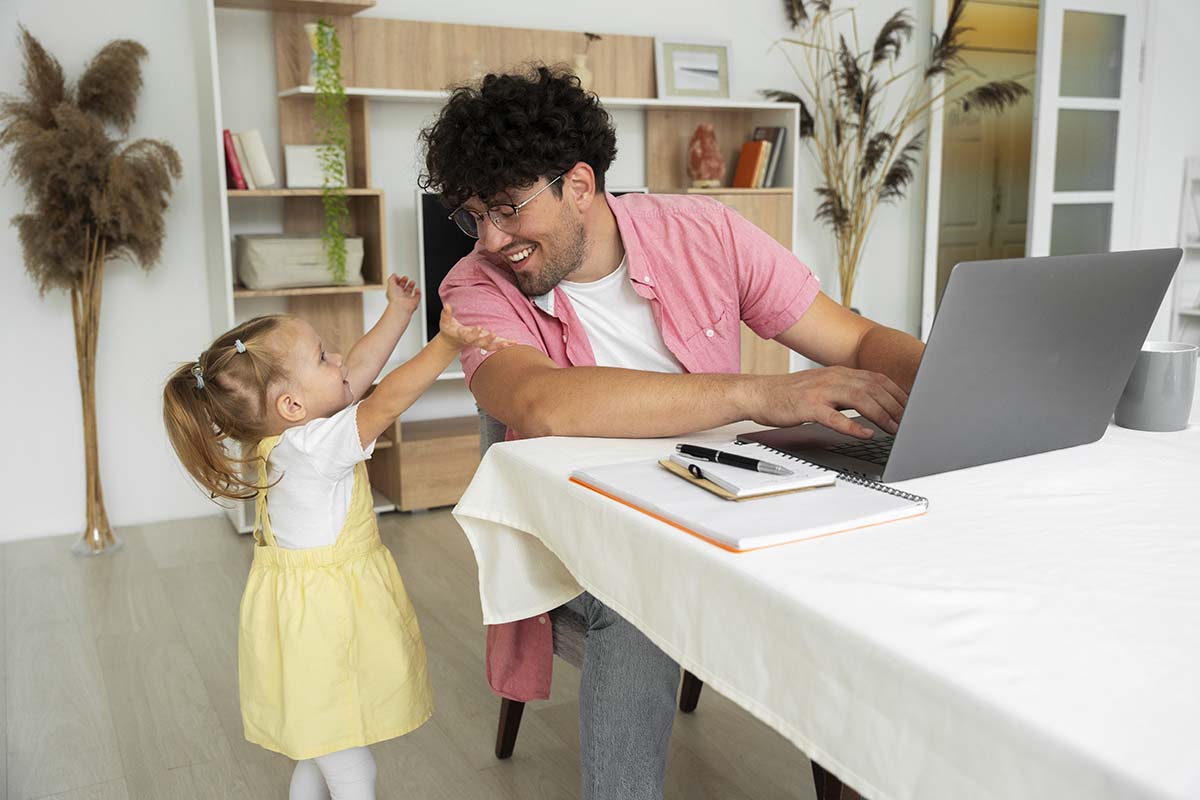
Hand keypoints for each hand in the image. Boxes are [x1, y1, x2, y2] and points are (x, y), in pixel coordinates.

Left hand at [385, 275, 419, 315]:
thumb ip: (392, 278)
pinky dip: (418, 293)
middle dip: (404, 282)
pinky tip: (417, 289)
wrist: (400, 307)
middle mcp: (400, 297)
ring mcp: (407, 300)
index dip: (397, 281)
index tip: (399, 277)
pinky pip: (417, 297)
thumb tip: (394, 275)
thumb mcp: (390, 285)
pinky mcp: (413, 303)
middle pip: (402, 288)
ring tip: (412, 282)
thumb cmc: (394, 298)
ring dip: (411, 286)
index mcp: (393, 293)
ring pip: (409, 292)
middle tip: (406, 278)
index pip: (395, 285)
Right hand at [438, 303, 514, 351]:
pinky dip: (504, 344)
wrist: (452, 341)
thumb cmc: (450, 330)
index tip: (479, 328)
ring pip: (490, 346)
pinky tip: (513, 343)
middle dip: (488, 339)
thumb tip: (446, 305)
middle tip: (494, 334)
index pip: (469, 335)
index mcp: (463, 336)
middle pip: (481, 343)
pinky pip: (495, 345)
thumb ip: (446, 314)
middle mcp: (472, 341)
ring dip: (500, 345)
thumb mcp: (445, 321)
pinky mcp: (484, 342)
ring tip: (510, 343)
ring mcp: (479, 343)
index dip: (474, 332)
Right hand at [742, 366, 908, 438]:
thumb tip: (872, 405)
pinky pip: (834, 417)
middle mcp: (833, 378)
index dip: (899, 393)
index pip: (877, 379)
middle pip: (873, 388)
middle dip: (896, 405)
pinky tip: (865, 434)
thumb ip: (846, 394)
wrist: (758, 394)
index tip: (914, 408)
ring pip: (859, 399)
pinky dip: (853, 426)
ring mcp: (821, 391)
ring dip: (881, 414)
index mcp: (839, 373)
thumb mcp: (823, 389)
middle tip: (911, 422)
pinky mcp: (808, 407)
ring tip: (895, 428)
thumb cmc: (790, 396)